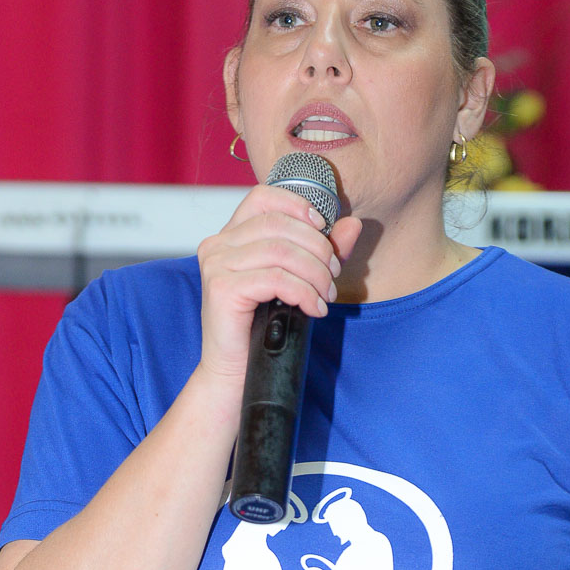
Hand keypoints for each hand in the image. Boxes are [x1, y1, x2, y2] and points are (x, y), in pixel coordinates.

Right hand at [196, 185, 361, 383]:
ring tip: (327, 296)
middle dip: (317, 248)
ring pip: (280, 251)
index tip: (324, 228)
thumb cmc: (262, 328)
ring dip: (314, 273)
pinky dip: (304, 293)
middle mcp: (218, 244)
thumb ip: (322, 251)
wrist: (235, 373)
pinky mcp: (221, 288)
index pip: (263, 197)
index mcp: (231, 235)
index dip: (298, 206)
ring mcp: (216, 264)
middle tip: (334, 275)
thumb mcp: (298, 282)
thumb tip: (353, 224)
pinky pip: (275, 279)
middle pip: (279, 224)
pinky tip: (314, 309)